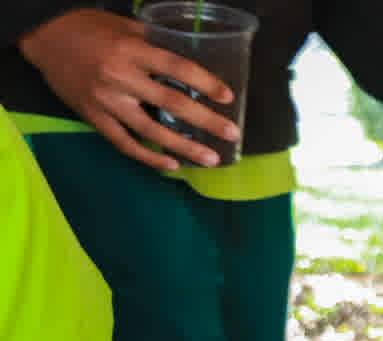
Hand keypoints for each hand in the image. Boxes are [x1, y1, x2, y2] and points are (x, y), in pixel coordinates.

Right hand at [20, 8, 239, 169]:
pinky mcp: (93, 117)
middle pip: (171, 103)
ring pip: (151, 130)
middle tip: (231, 134)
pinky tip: (171, 164)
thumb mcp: (124, 27)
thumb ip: (155, 45)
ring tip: (210, 159)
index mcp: (130, 50)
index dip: (205, 83)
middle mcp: (120, 77)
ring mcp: (106, 100)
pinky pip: (124, 143)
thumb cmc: (88, 29)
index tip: (228, 97)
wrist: (44, 37)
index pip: (176, 69)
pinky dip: (149, 156)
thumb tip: (188, 65)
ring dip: (184, 147)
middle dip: (206, 120)